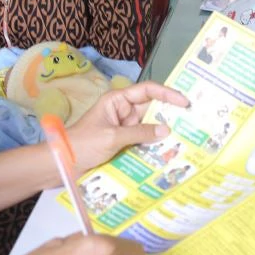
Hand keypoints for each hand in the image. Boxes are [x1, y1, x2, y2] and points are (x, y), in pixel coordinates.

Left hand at [65, 81, 188, 172]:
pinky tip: (168, 152)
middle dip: (169, 113)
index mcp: (117, 101)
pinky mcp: (123, 143)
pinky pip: (143, 141)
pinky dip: (154, 145)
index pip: (147, 90)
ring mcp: (123, 128)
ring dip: (163, 132)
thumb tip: (166, 130)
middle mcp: (122, 111)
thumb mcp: (112, 137)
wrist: (62, 164)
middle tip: (192, 121)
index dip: (167, 93)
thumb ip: (139, 133)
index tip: (185, 101)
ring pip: (149, 126)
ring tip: (186, 137)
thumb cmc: (82, 145)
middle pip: (151, 108)